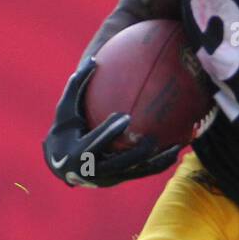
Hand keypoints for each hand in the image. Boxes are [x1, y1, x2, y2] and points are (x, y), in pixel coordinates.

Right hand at [43, 60, 181, 187]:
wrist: (61, 164)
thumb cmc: (64, 130)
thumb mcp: (65, 109)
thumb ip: (78, 86)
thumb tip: (94, 60)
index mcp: (77, 153)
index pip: (96, 142)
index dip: (110, 131)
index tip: (125, 118)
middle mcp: (94, 170)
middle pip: (119, 163)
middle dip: (136, 153)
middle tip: (152, 139)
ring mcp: (109, 178)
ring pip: (136, 171)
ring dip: (156, 161)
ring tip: (177, 147)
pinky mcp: (121, 179)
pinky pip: (143, 172)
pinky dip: (159, 163)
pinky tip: (176, 151)